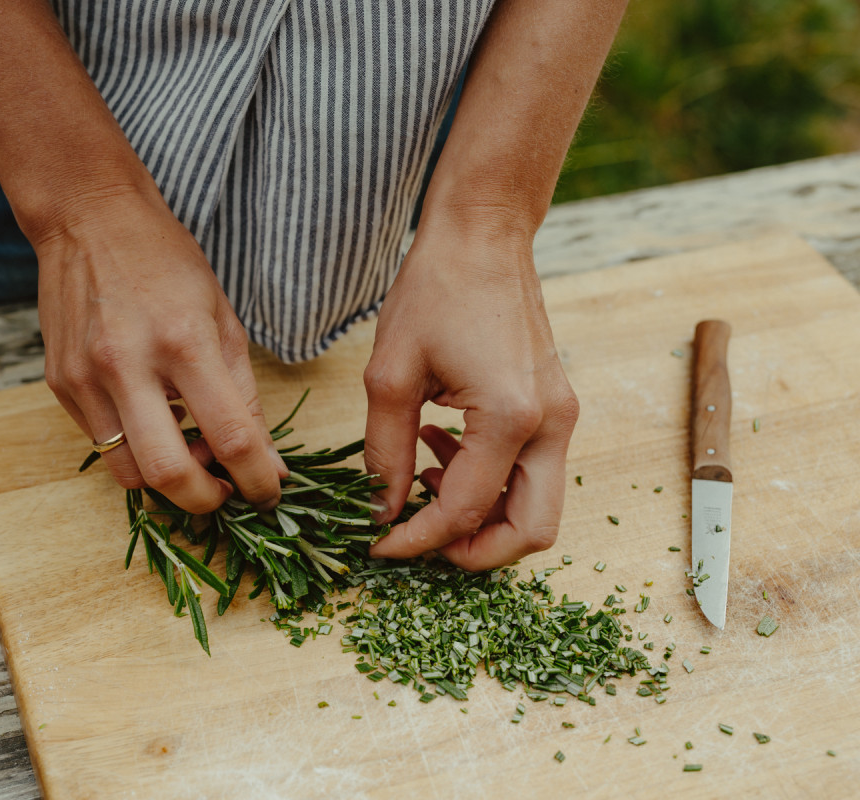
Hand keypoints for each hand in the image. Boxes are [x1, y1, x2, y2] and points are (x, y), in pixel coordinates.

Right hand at [37, 189, 284, 513]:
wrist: (88, 219)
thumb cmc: (167, 263)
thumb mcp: (224, 320)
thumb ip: (245, 396)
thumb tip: (269, 461)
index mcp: (185, 342)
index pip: (231, 437)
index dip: (259, 480)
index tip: (269, 493)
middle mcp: (129, 364)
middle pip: (169, 474)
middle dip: (206, 502)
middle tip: (226, 494)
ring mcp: (86, 378)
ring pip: (128, 473)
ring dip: (167, 481)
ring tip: (190, 451)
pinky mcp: (60, 384)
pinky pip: (102, 446)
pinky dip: (136, 450)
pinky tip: (155, 421)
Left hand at [364, 230, 578, 569]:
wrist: (484, 235)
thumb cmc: (437, 289)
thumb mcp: (390, 375)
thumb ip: (384, 453)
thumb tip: (381, 511)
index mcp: (510, 417)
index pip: (465, 511)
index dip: (418, 541)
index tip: (379, 546)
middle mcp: (550, 424)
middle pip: (530, 533)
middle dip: (472, 550)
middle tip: (416, 536)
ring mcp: (561, 416)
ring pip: (536, 507)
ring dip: (481, 515)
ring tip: (421, 478)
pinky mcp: (556, 407)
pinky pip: (531, 472)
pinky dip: (490, 483)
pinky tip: (440, 448)